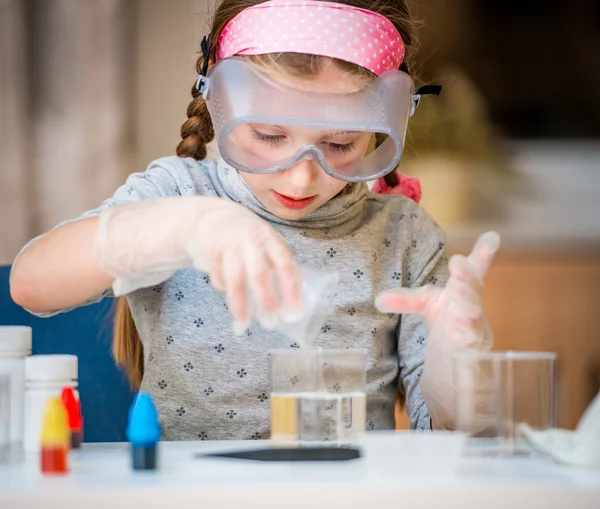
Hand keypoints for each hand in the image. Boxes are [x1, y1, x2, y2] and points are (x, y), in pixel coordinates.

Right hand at [95, 196, 301, 333]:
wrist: (211, 217)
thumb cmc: (247, 239)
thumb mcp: (266, 244)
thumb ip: (277, 265)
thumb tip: (293, 301)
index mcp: (271, 240)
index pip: (286, 265)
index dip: (291, 289)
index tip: (295, 312)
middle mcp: (251, 241)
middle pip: (259, 273)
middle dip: (266, 300)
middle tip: (270, 324)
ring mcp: (229, 245)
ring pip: (235, 280)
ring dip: (239, 305)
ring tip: (244, 324)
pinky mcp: (210, 251)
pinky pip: (218, 278)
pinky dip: (222, 289)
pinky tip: (225, 292)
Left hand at [375, 231, 500, 427]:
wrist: (458, 355)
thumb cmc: (447, 319)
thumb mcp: (425, 304)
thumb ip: (404, 299)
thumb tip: (378, 299)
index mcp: (463, 289)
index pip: (474, 269)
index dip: (484, 253)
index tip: (492, 235)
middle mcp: (473, 305)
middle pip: (473, 289)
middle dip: (466, 277)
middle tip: (458, 263)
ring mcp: (476, 328)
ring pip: (474, 316)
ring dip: (467, 307)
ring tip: (458, 303)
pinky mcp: (474, 350)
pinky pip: (471, 345)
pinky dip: (464, 340)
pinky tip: (456, 337)